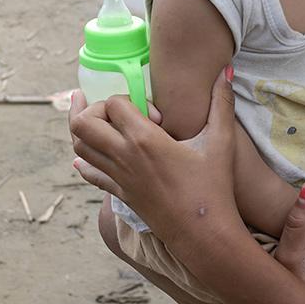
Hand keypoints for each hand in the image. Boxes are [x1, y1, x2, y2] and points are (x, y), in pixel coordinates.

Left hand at [68, 70, 240, 228]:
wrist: (204, 234)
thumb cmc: (214, 187)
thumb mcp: (221, 142)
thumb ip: (220, 103)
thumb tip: (226, 69)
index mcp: (144, 140)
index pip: (114, 103)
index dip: (130, 100)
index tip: (155, 115)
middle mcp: (124, 157)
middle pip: (82, 123)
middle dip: (91, 108)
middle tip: (108, 107)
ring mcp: (119, 178)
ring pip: (79, 147)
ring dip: (83, 130)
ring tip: (91, 118)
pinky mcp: (121, 194)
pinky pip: (91, 174)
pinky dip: (85, 161)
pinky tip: (84, 157)